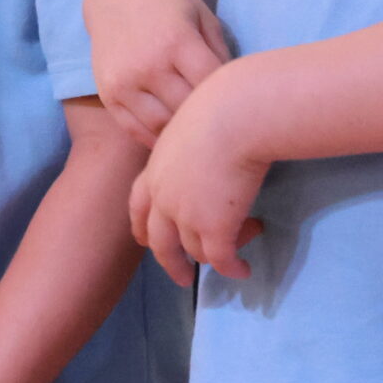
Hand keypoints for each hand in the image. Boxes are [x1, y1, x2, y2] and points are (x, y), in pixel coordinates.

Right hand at [84, 0, 231, 148]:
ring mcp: (124, 82)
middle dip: (208, 118)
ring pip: (163, 127)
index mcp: (177, 40)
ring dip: (183, 133)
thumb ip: (220, 54)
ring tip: (199, 133)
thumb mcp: (202, 16)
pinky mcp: (108, 94)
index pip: (211, 86)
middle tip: (225, 124)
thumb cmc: (168, 2)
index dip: (228, 97)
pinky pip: (136, 131)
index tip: (238, 102)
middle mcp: (148, 64)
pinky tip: (173, 135)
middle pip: (189, 111)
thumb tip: (235, 96)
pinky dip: (157, 139)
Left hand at [128, 65, 267, 286]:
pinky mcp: (215, 228)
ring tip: (237, 252)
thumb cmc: (222, 105)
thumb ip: (192, 146)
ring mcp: (186, 216)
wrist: (236, 115)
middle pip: (158, 241)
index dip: (142, 225)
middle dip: (170, 262)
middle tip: (181, 277)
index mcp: (155, 168)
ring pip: (195, 252)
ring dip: (216, 255)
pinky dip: (232, 268)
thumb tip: (209, 149)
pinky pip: (221, 259)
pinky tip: (243, 270)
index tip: (144, 240)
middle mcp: (164, 197)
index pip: (138, 204)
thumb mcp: (192, 124)